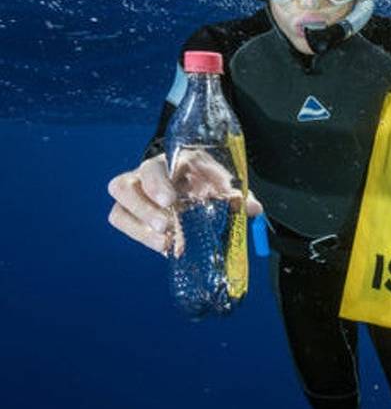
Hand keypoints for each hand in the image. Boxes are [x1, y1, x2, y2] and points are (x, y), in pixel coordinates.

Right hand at [107, 153, 261, 256]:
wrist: (188, 180)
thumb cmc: (205, 180)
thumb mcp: (221, 183)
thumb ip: (236, 196)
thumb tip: (254, 209)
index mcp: (170, 162)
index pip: (155, 166)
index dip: (158, 183)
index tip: (171, 200)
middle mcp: (145, 174)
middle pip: (123, 185)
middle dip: (144, 208)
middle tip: (167, 226)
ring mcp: (134, 192)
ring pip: (119, 207)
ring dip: (139, 226)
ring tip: (165, 242)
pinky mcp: (128, 210)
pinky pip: (121, 221)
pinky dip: (140, 236)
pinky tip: (164, 246)